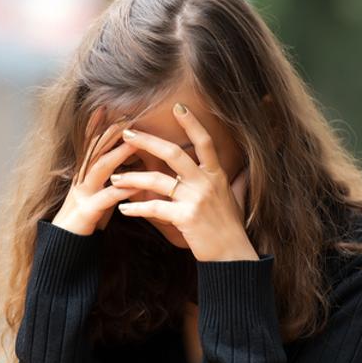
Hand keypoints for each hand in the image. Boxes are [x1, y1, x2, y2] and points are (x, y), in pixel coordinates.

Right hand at [52, 106, 141, 235]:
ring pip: (100, 169)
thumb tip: (132, 166)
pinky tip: (136, 186)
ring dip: (118, 154)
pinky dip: (122, 190)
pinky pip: (106, 198)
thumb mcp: (99, 194)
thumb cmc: (86, 219)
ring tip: (135, 143)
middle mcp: (80, 179)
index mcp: (83, 173)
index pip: (89, 144)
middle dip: (110, 132)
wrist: (65, 246)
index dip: (96, 125)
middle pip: (94, 149)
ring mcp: (82, 194)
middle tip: (127, 115)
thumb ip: (112, 179)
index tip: (107, 107)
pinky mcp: (87, 212)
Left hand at [109, 103, 258, 261]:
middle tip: (126, 133)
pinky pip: (154, 208)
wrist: (232, 256)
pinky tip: (123, 209)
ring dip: (132, 178)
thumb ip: (239, 180)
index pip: (204, 141)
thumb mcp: (238, 199)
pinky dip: (136, 208)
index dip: (192, 122)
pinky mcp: (185, 218)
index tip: (177, 106)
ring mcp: (195, 199)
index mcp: (216, 174)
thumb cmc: (232, 227)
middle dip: (147, 141)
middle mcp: (205, 182)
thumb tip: (247, 169)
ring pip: (157, 180)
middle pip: (173, 153)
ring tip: (114, 179)